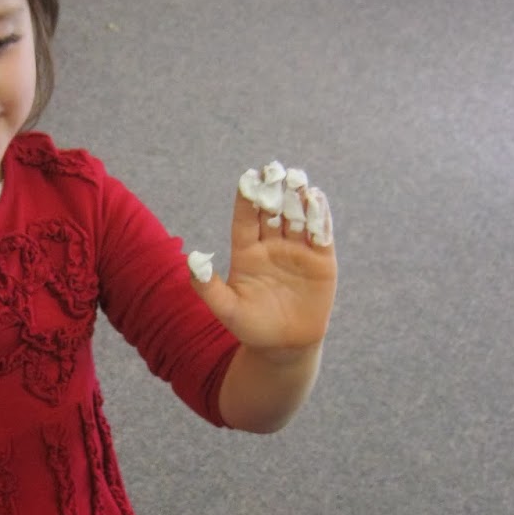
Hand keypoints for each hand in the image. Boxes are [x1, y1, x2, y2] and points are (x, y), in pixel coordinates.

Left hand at [188, 161, 335, 351]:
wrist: (285, 346)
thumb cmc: (252, 327)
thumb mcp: (227, 310)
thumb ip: (207, 287)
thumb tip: (192, 259)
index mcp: (247, 252)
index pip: (246, 220)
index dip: (247, 199)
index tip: (248, 177)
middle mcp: (272, 245)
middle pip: (272, 212)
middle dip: (273, 191)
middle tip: (274, 169)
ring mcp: (297, 251)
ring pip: (297, 218)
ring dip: (297, 197)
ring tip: (297, 178)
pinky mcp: (321, 260)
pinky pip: (320, 234)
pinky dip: (320, 216)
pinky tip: (317, 199)